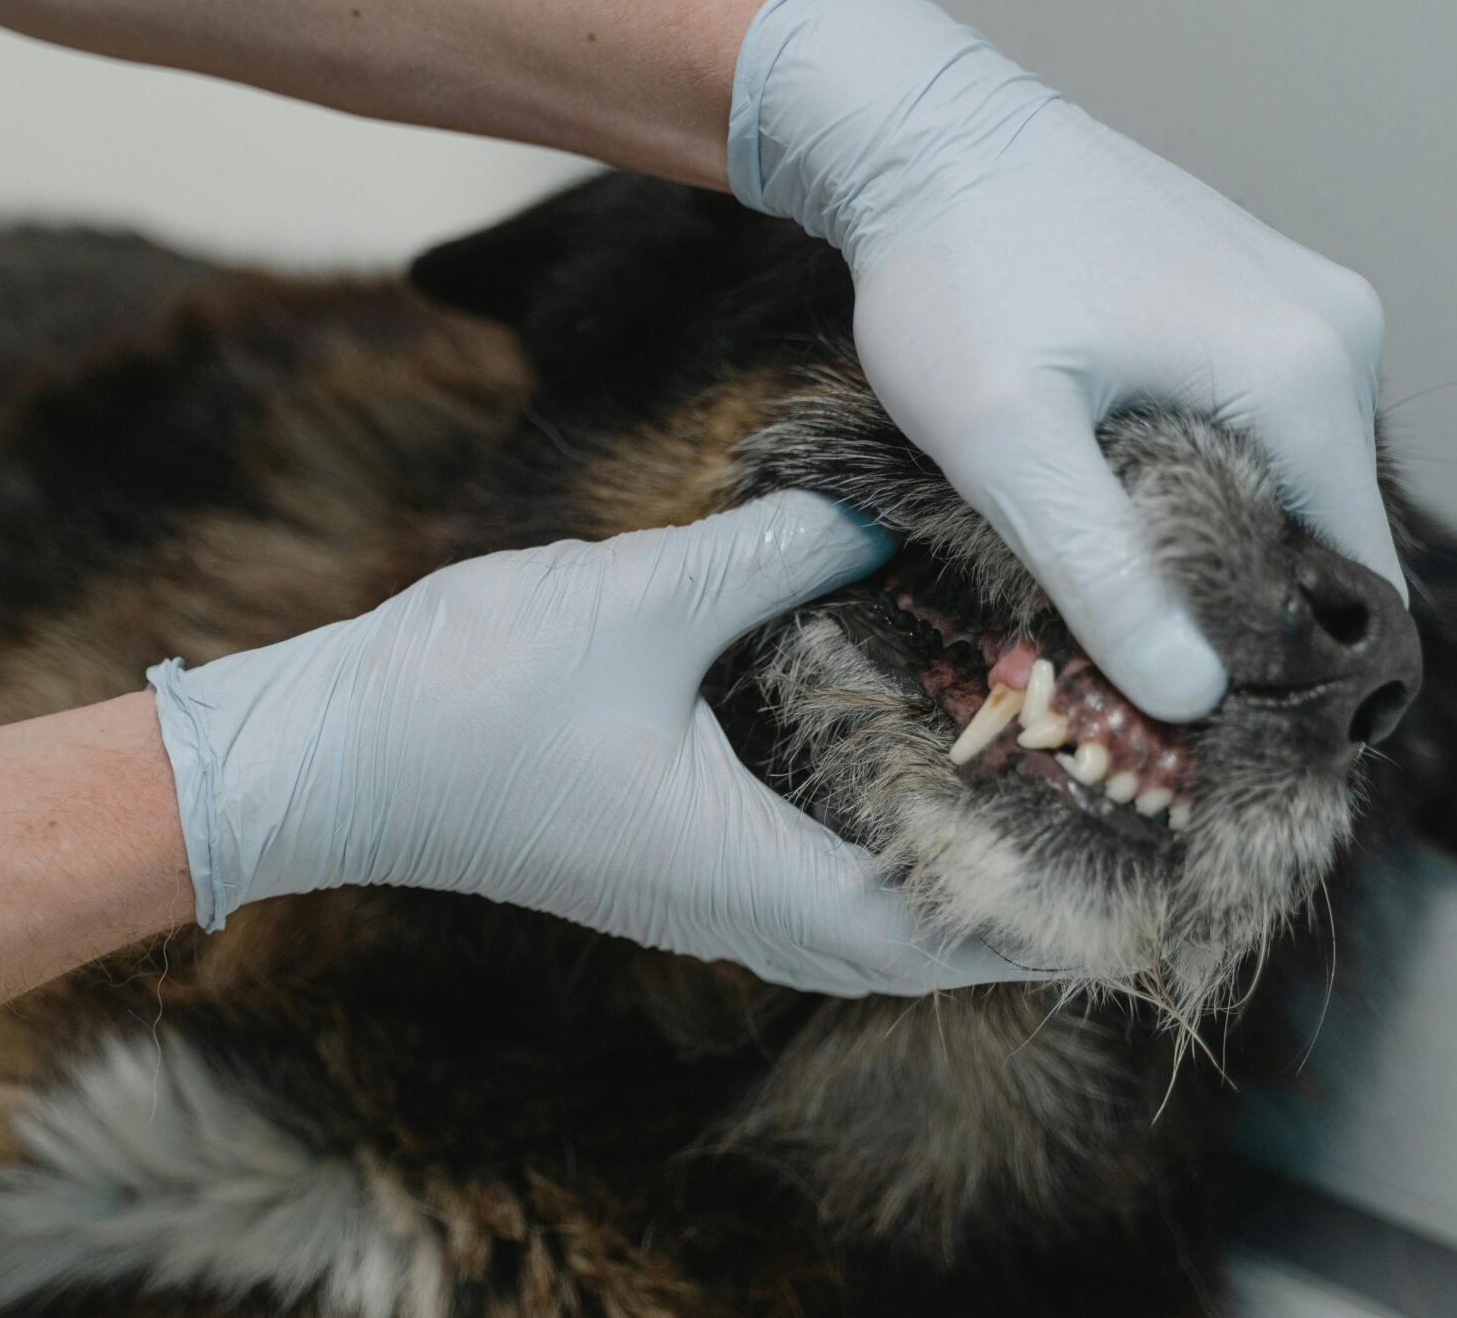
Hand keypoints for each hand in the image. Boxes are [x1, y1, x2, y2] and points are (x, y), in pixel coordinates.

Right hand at [147, 491, 1038, 995]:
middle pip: (906, 943)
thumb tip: (887, 512)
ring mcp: (688, 898)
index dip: (1038, 909)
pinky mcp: (659, 867)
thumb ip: (779, 552)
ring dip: (939, 880)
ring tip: (1024, 805)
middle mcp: (727, 911)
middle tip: (1103, 824)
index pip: (931, 930)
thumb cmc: (472, 692)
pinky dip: (868, 853)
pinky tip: (895, 777)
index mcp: (741, 874)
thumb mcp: (644, 599)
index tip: (1128, 860)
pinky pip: (798, 887)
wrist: (327, 751)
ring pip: (851, 922)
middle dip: (1010, 901)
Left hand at [729, 0, 1402, 721]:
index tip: (1207, 717)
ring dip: (1225, 538)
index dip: (1292, 661)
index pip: (1360, 575)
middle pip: (1332, 530)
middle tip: (1140, 662)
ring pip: (1297, 479)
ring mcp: (1308, 303)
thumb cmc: (955, 274)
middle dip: (1250, 605)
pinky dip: (1214, 474)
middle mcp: (1339, 333)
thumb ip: (1104, 572)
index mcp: (1305, 374)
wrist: (921, 131)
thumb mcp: (1007, 444)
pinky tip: (1124, 497)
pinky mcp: (1263, 291)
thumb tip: (1195, 697)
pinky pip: (1269, 421)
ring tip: (1120, 582)